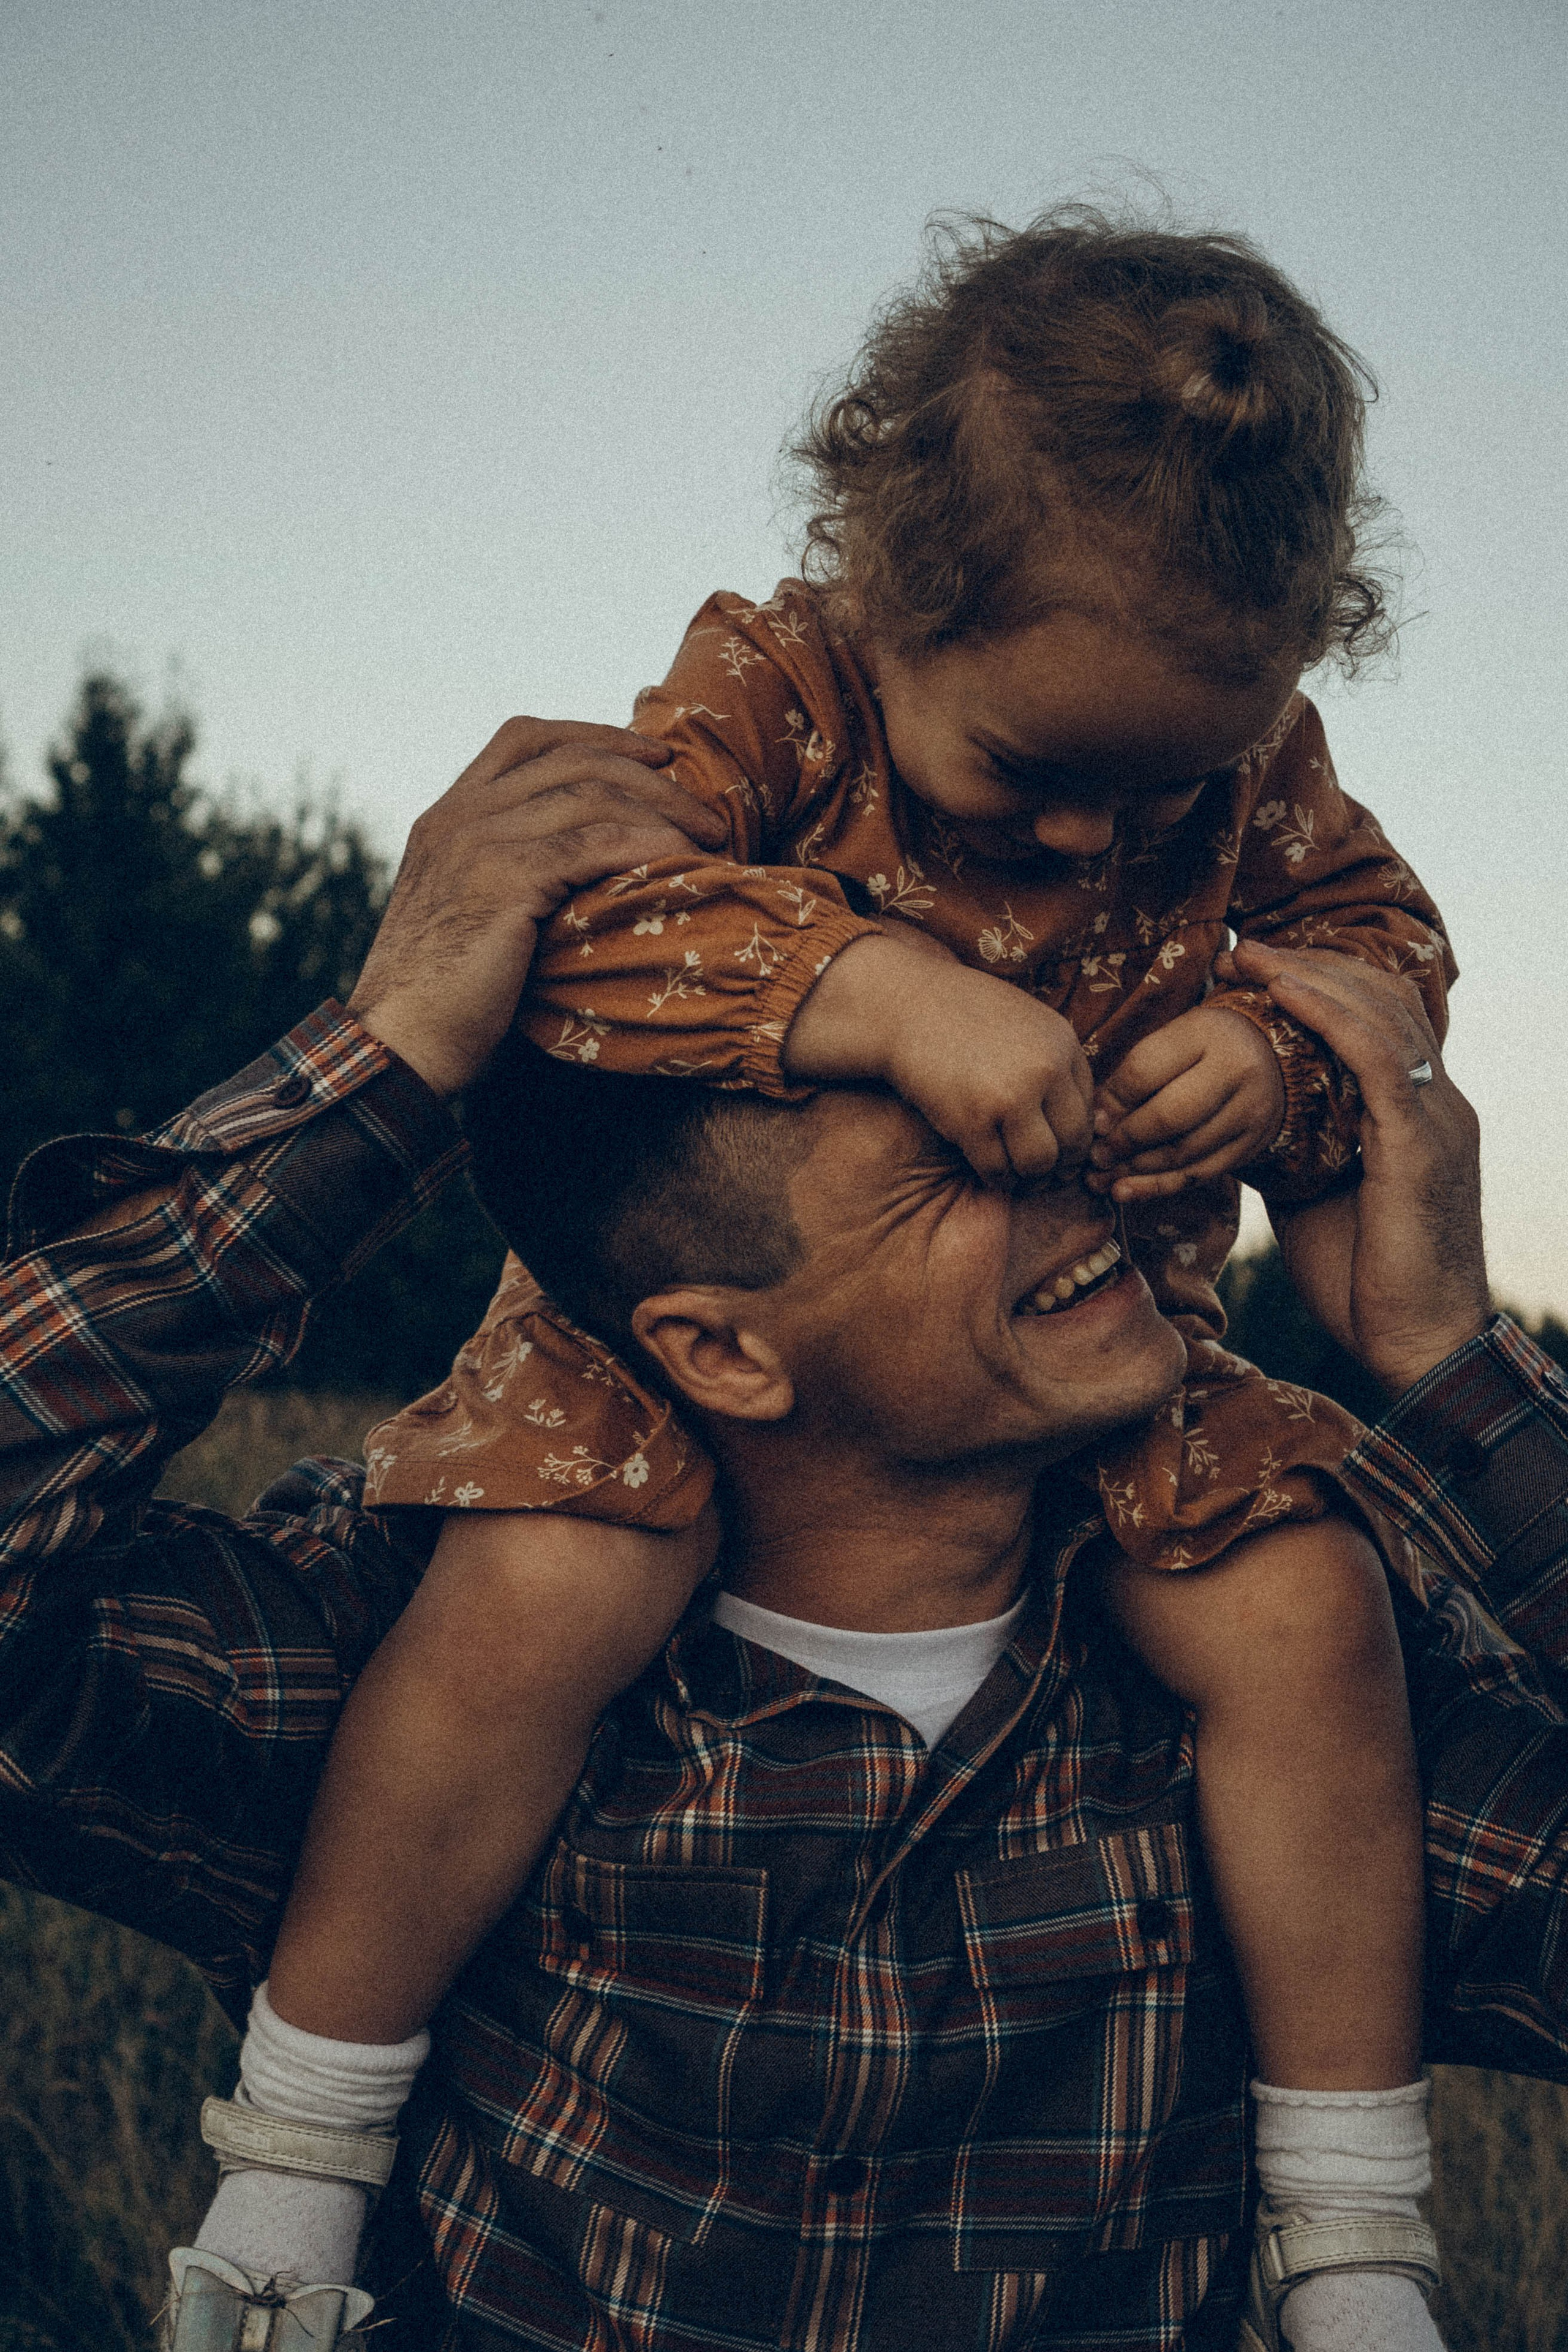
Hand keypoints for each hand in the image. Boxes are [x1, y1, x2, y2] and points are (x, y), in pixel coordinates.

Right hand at [348, 718, 727, 1097]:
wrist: (402, 1045)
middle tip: (705, 813)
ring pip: (589, 794)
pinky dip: (646, 845)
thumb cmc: (445, 1001)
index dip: (597, 736)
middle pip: (571, 759)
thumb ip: (507, 874)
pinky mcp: (503, 880)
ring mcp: (476, 842)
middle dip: (649, 776)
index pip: (525, 739)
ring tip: (709, 840)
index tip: (655, 756)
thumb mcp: (470, 916)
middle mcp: (458, 815)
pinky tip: (681, 863)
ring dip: (662, 812)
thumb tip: (576, 872)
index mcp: (447, 816)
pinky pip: (592, 843)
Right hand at [782, 927, 1093, 1182]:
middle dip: (1060, 1168)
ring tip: (1020, 1180)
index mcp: (1063, 1044)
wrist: (905, 1007)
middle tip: (1046, 1177)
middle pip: (1071, 1143)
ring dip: (1030, 1179)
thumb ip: (1056, 1064)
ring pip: (1037, 1163)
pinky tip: (992, 1175)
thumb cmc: (964, 1015)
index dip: (1077, 1141)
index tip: (1064, 1153)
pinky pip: (996, 1169)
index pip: (1087, 1112)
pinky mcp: (971, 1120)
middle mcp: (1044, 1070)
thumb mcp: (1028, 1023)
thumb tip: (1085, 1119)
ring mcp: (1008, 1097)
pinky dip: (997, 1180)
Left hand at [1088, 1004, 1285, 1201]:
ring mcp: (1250, 1111)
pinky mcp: (1253, 1144)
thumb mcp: (1170, 1042)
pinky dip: (1158, 1187)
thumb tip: (1098, 1124)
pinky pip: (1200, 1174)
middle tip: (1096, 1156)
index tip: (1093, 1122)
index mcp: (1206, 1034)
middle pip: (1169, 1116)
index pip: (1145, 1071)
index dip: (1112, 1102)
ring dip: (1136, 1171)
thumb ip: (1133, 1076)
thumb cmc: (1202, 1048)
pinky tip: (1127, 1191)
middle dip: (1125, 1141)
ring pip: (1184, 1152)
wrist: (1267, 1055)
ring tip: (1102, 1177)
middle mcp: (1236, 1071)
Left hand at [1230, 940, 1488, 1394]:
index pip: (1378, 1023)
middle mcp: (1438, 1104)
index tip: (1255, 969)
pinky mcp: (1423, 1144)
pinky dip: (1330, 1019)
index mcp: (1417, 1116)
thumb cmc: (1367, 1281)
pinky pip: (1377, 1059)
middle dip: (1310, 968)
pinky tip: (1285, 995)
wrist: (1417, 1343)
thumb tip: (1236, 1122)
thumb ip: (1292, 1151)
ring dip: (1310, 980)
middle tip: (1243, 949)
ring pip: (1380, 1017)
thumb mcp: (1315, 1198)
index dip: (1320, 987)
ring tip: (1251, 958)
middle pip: (1381, 1003)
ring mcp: (1437, 1119)